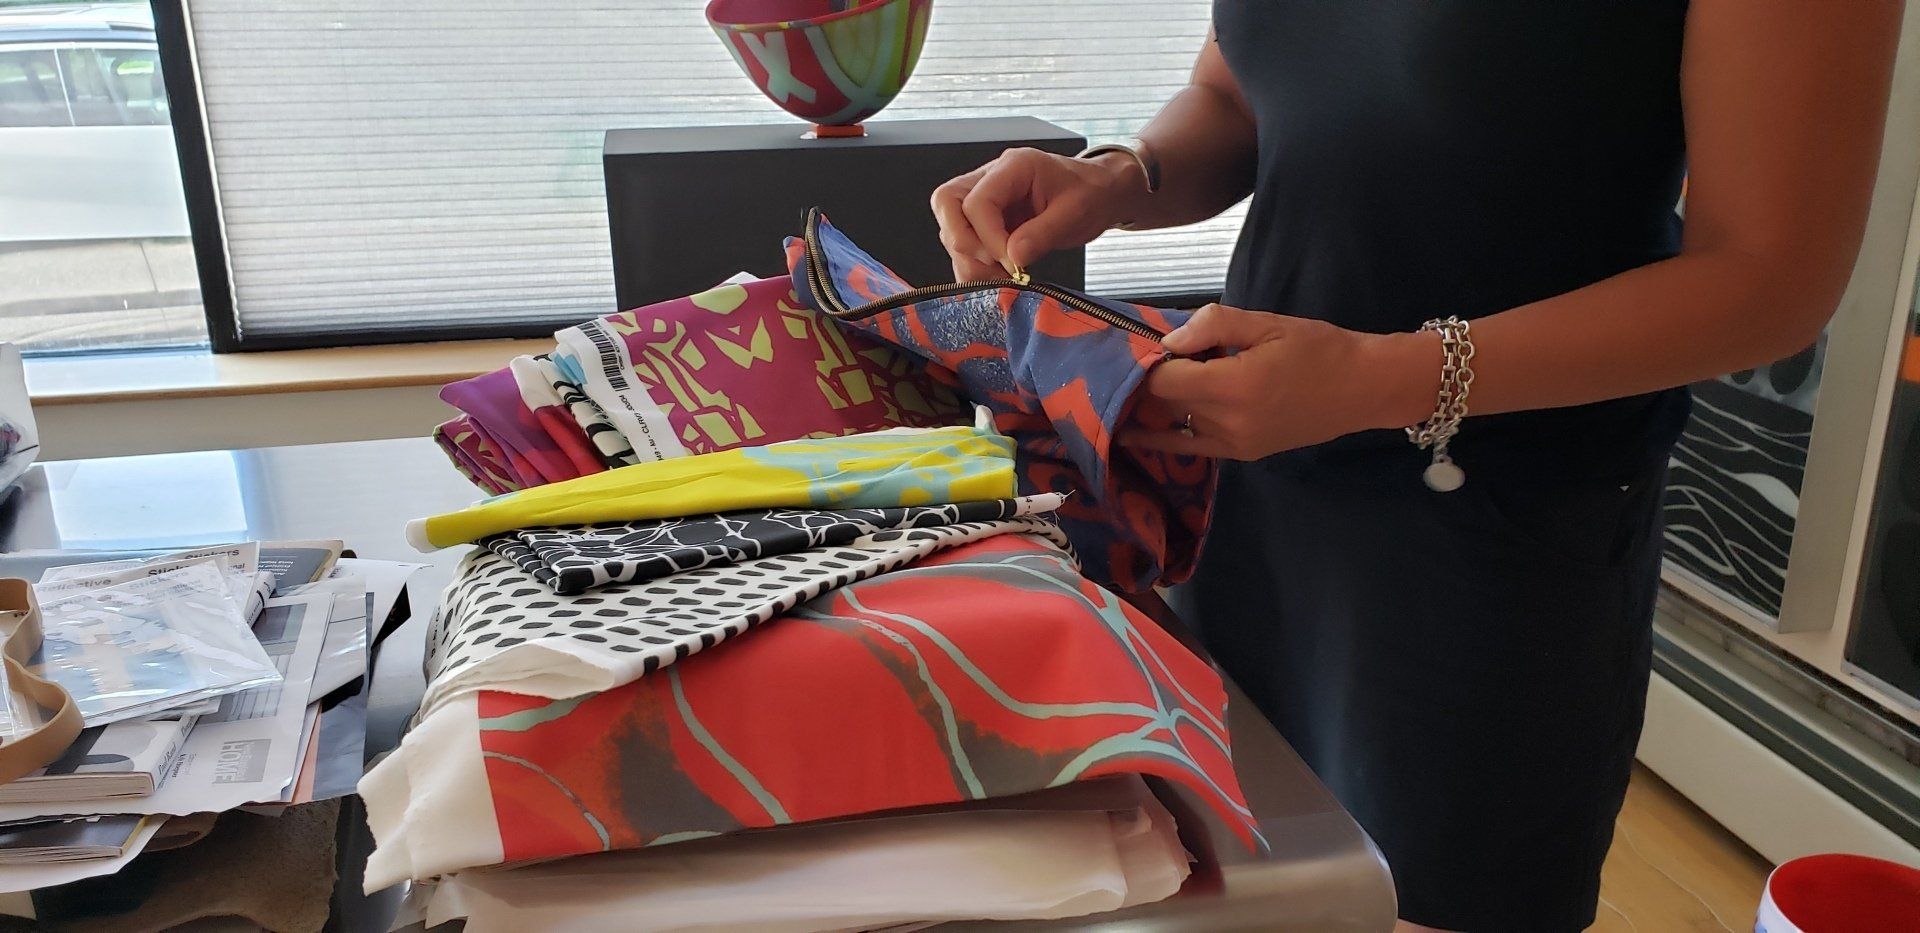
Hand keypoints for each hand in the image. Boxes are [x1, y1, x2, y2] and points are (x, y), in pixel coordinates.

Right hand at [931, 148, 1148, 280]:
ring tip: (1001, 278)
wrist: (1098, 193)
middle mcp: (990, 178)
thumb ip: (1043, 234)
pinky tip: (996, 278)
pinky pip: (963, 243)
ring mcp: (983, 198)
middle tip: (995, 268)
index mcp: (1013, 167)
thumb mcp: (1075, 213)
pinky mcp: (984, 221)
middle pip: (946, 203)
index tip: (1012, 263)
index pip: (977, 201)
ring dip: (969, 259)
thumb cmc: (1090, 194)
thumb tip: (1013, 258)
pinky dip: (973, 265)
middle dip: (964, 242)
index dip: (989, 238)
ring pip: (950, 226)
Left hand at [1121, 304, 1442, 460]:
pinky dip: (1164, 436)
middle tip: (1147, 359)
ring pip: (1174, 424)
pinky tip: (1132, 434)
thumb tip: (1169, 341)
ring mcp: (1235, 444)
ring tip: (1139, 388)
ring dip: (1158, 405)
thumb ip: (1214, 326)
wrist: (1363, 389)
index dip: (1149, 360)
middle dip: (1151, 380)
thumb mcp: (1267, 324)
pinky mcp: (1241, 455)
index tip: (1146, 343)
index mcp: (1234, 386)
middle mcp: (1229, 422)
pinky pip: (1191, 447)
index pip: (1164, 379)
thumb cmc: (1319, 349)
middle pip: (1164, 403)